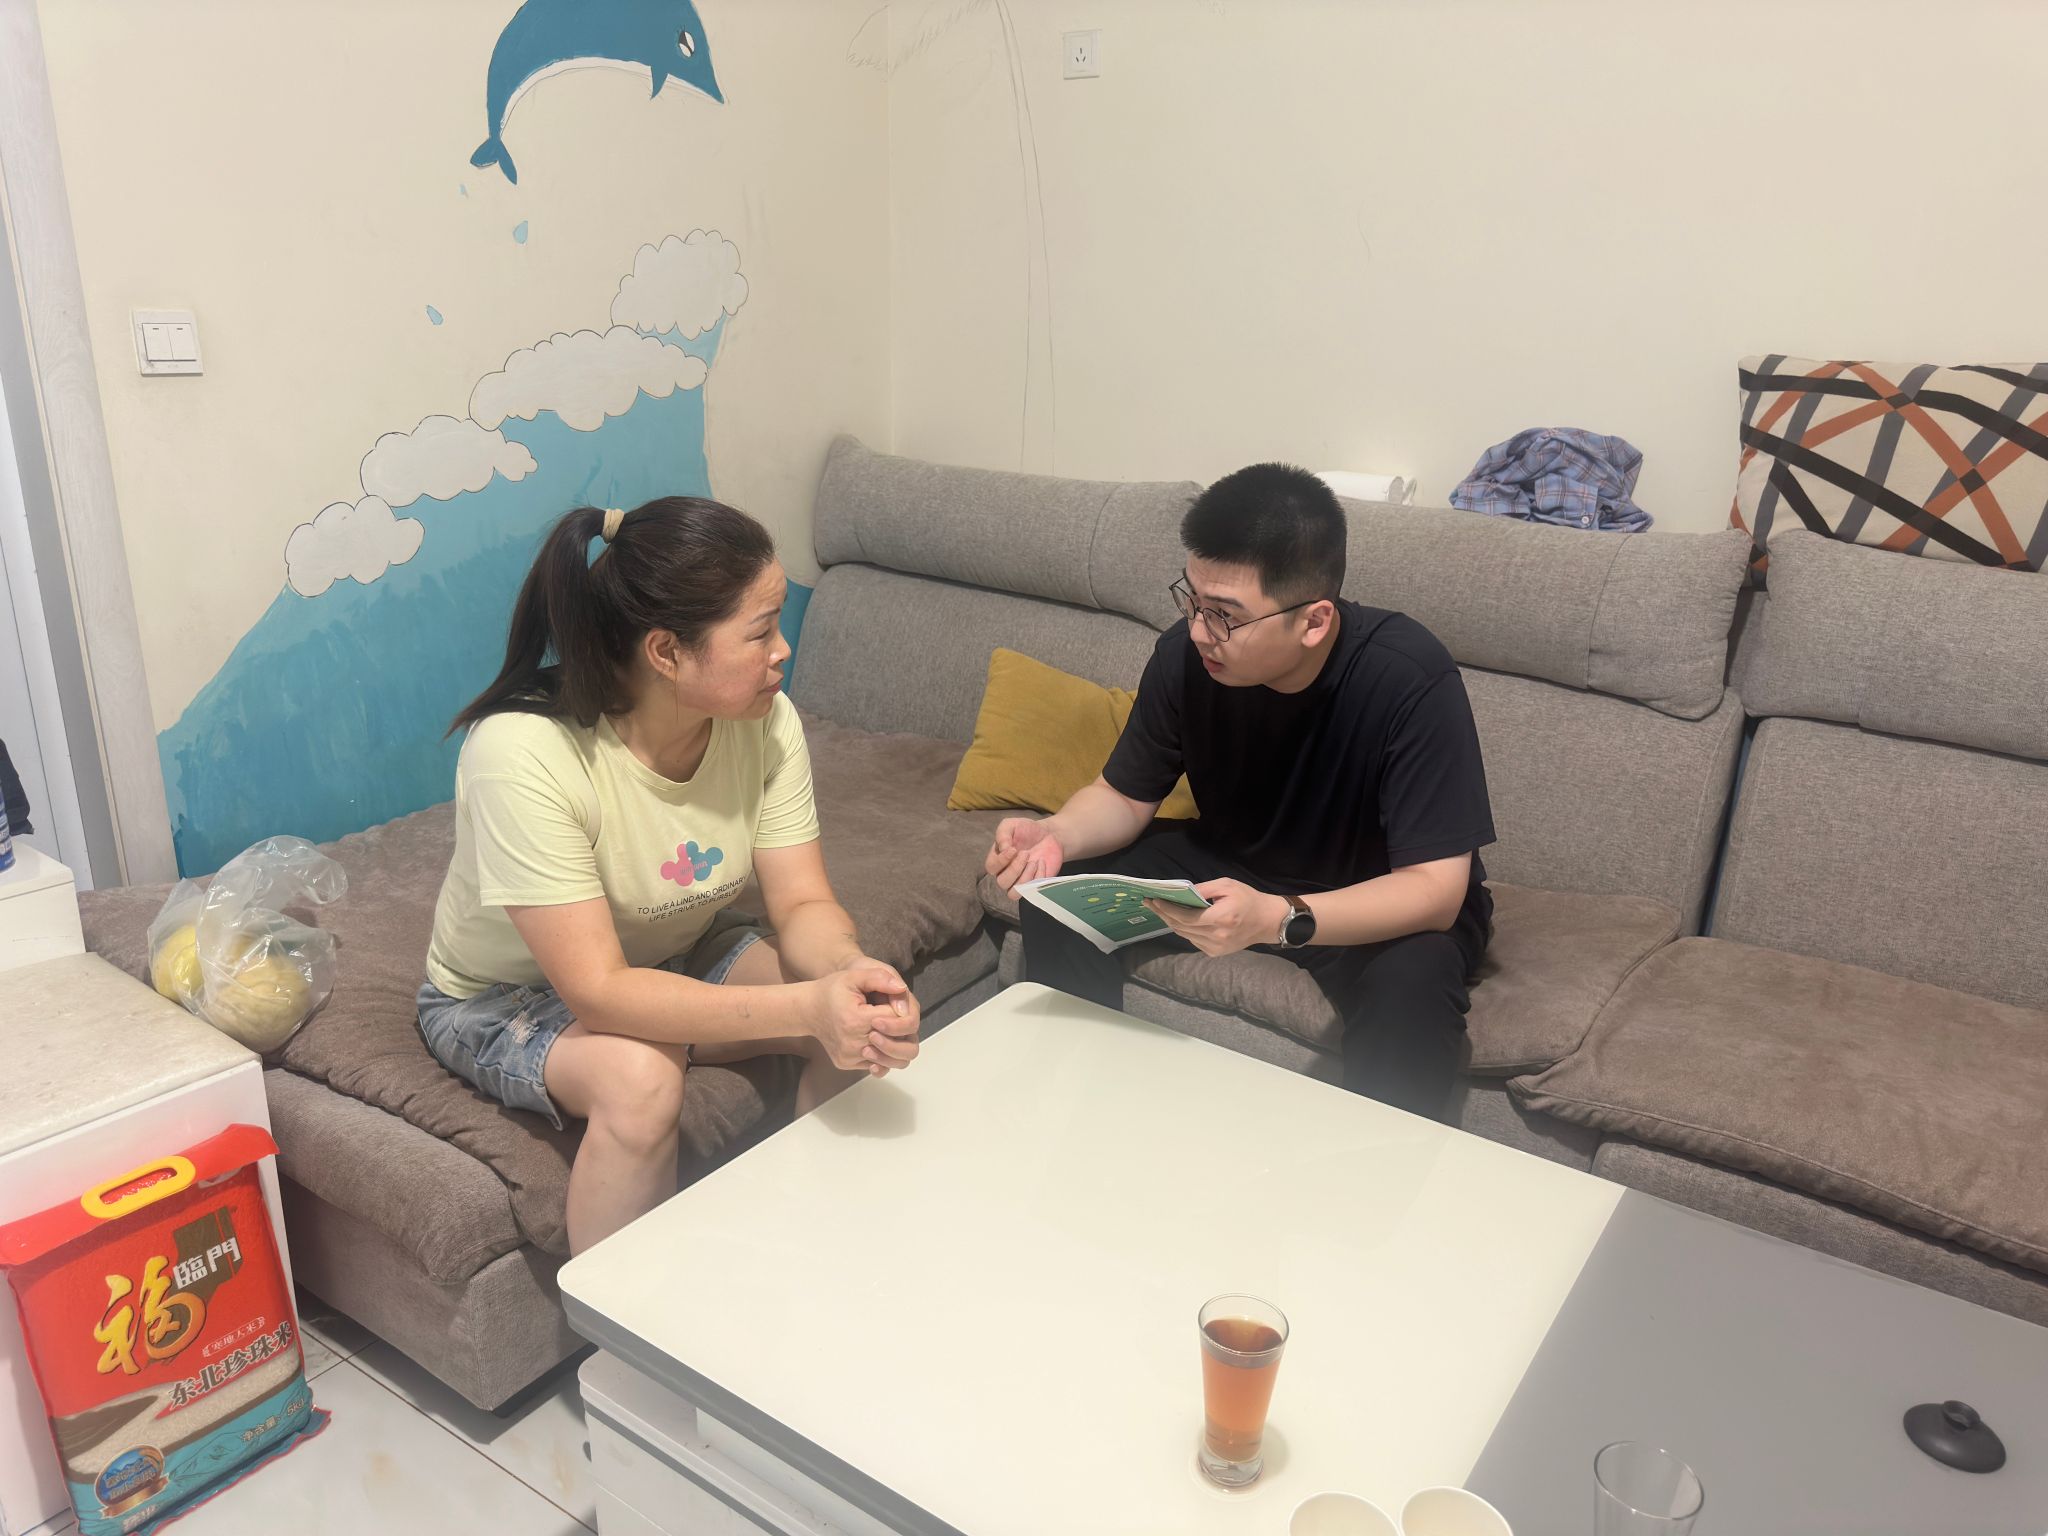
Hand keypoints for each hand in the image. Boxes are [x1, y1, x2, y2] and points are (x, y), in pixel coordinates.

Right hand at [808, 964, 919, 1073]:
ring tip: (891, 1031)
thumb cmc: (831, 991)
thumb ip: (880, 979)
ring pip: (892, 1061)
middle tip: (896, 1019)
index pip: (897, 1020)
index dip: (900, 1011)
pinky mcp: (847, 1064)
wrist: (808, 1010)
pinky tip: (880, 1040)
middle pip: (899, 1045)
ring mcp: (850, 1057)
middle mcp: (853, 1044)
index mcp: (856, 1021)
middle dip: (904, 1031)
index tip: (890, 1003)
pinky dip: (884, 1054)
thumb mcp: (853, 976)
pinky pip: (877, 1065)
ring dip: (898, 1046)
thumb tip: (902, 988)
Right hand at [986, 817, 1064, 892]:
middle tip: (1026, 853)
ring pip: (1013, 893)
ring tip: (1033, 862)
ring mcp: (1019, 882)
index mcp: (997, 859)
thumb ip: (1003, 833)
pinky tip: (1042, 863)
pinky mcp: (1034, 886)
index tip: (1014, 849)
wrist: (1050, 835)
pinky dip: (1038, 877)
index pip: (991, 867)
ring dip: (1024, 878)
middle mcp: (1005, 873)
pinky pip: (1031, 891)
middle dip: (1015, 868)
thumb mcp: (1012, 825)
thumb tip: (1002, 848)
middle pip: (1002, 882)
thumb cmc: (1027, 830)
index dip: (1001, 861)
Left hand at [1145, 880, 1291, 958]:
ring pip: (1185, 935)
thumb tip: (1182, 892)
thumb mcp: (1227, 885)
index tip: (1154, 900)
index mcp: (1220, 918)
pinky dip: (1184, 929)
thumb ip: (1203, 889)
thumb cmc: (1248, 899)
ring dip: (1172, 922)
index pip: (1186, 917)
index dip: (1167, 909)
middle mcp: (1217, 936)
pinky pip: (1193, 940)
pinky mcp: (1216, 953)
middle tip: (1151, 903)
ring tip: (1161, 910)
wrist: (1268, 921)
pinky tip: (1179, 919)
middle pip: (1181, 927)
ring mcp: (1216, 948)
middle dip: (1164, 914)